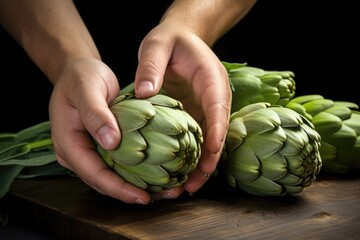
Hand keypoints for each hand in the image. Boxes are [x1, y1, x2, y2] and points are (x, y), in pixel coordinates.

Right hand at [49, 57, 151, 203]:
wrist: (79, 72)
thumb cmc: (81, 77)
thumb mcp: (86, 88)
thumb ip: (96, 114)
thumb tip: (111, 143)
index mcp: (68, 143)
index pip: (93, 174)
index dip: (118, 188)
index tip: (143, 196)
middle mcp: (77, 153)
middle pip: (103, 182)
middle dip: (130, 193)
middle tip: (163, 196)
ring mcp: (88, 151)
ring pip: (111, 177)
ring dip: (136, 185)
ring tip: (165, 190)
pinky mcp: (101, 147)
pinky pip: (118, 164)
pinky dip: (136, 171)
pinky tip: (156, 173)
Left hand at [132, 23, 231, 197]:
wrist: (180, 39)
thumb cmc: (171, 41)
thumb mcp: (157, 45)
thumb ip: (150, 66)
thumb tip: (144, 93)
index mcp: (212, 79)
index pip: (219, 109)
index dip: (216, 133)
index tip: (210, 155)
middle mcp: (214, 98)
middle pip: (218, 133)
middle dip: (209, 161)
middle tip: (193, 185)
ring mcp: (206, 108)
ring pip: (209, 141)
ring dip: (200, 165)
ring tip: (185, 188)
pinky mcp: (196, 114)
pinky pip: (197, 139)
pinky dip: (190, 157)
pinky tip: (178, 174)